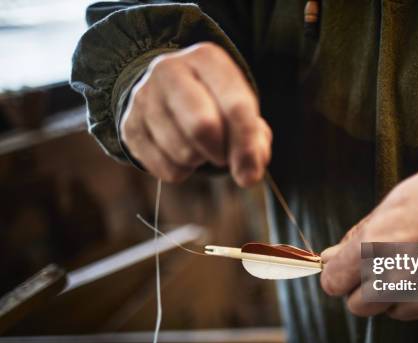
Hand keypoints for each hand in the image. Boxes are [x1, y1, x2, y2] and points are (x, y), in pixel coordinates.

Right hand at [120, 42, 271, 185]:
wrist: (164, 91)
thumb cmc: (214, 102)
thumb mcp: (240, 108)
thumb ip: (255, 139)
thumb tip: (248, 175)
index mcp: (207, 59)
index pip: (236, 106)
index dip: (247, 145)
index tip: (251, 173)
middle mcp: (170, 70)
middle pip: (202, 126)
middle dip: (220, 153)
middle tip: (224, 156)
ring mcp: (144, 97)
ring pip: (183, 152)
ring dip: (200, 161)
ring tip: (201, 147)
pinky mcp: (129, 126)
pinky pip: (164, 168)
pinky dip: (182, 171)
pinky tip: (181, 153)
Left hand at [320, 156, 417, 321]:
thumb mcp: (391, 205)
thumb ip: (356, 238)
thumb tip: (328, 257)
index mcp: (373, 249)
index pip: (333, 284)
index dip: (339, 274)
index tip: (347, 268)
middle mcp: (397, 279)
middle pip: (359, 306)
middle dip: (365, 289)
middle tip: (385, 265)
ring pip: (395, 311)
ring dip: (399, 294)